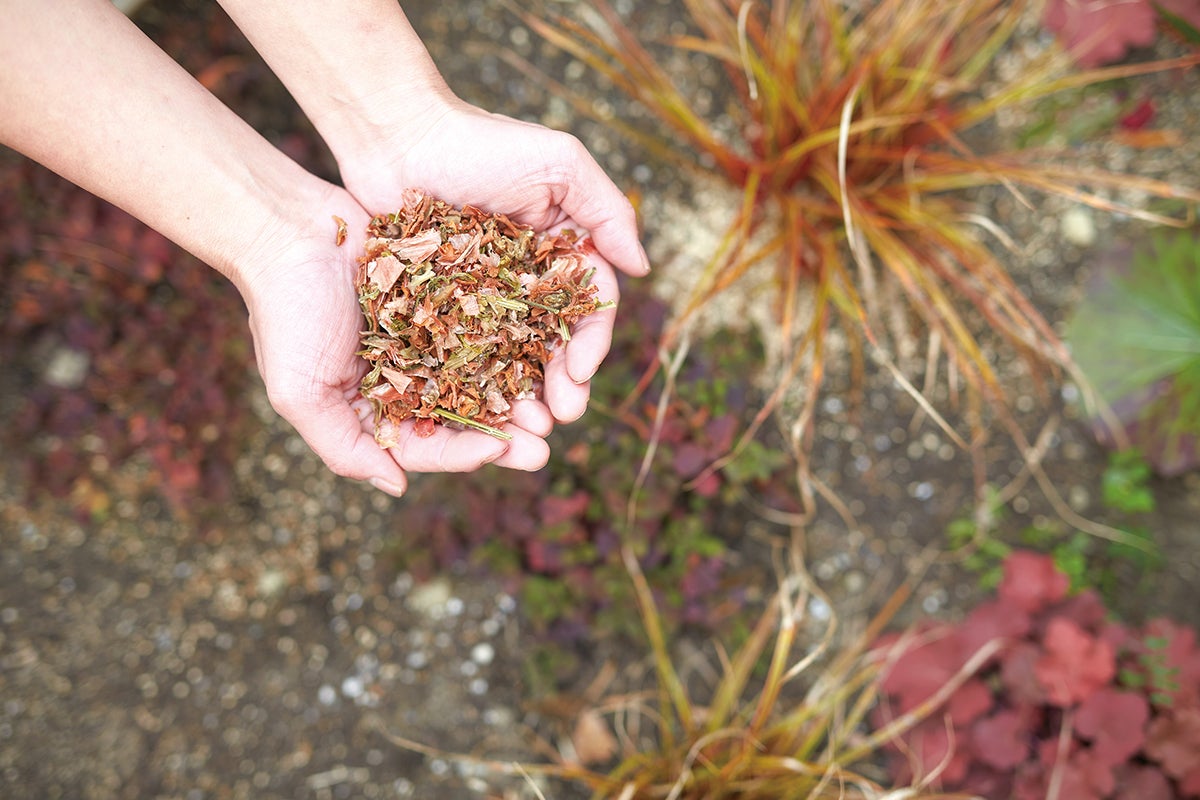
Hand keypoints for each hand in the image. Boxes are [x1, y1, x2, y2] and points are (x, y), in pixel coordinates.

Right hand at [239, 188, 553, 496]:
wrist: (287, 228)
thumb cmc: (284, 312)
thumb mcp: (299, 392)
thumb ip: (342, 446)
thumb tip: (396, 488)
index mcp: (376, 410)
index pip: (426, 446)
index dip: (462, 454)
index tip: (496, 452)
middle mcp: (409, 379)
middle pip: (465, 418)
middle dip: (506, 436)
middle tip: (545, 446)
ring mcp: (431, 339)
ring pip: (485, 374)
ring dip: (519, 393)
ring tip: (553, 404)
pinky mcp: (447, 297)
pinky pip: (488, 323)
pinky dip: (514, 338)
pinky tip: (544, 347)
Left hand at [338, 101, 649, 426]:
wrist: (399, 136)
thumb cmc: (481, 141)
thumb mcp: (560, 162)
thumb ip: (608, 209)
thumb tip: (643, 269)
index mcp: (563, 252)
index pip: (589, 307)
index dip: (591, 343)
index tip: (581, 371)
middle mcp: (528, 282)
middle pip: (555, 344)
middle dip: (564, 384)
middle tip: (562, 416)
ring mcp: (484, 298)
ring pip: (512, 359)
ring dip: (524, 396)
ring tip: (526, 427)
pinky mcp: (440, 308)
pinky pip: (462, 354)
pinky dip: (475, 385)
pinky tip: (479, 413)